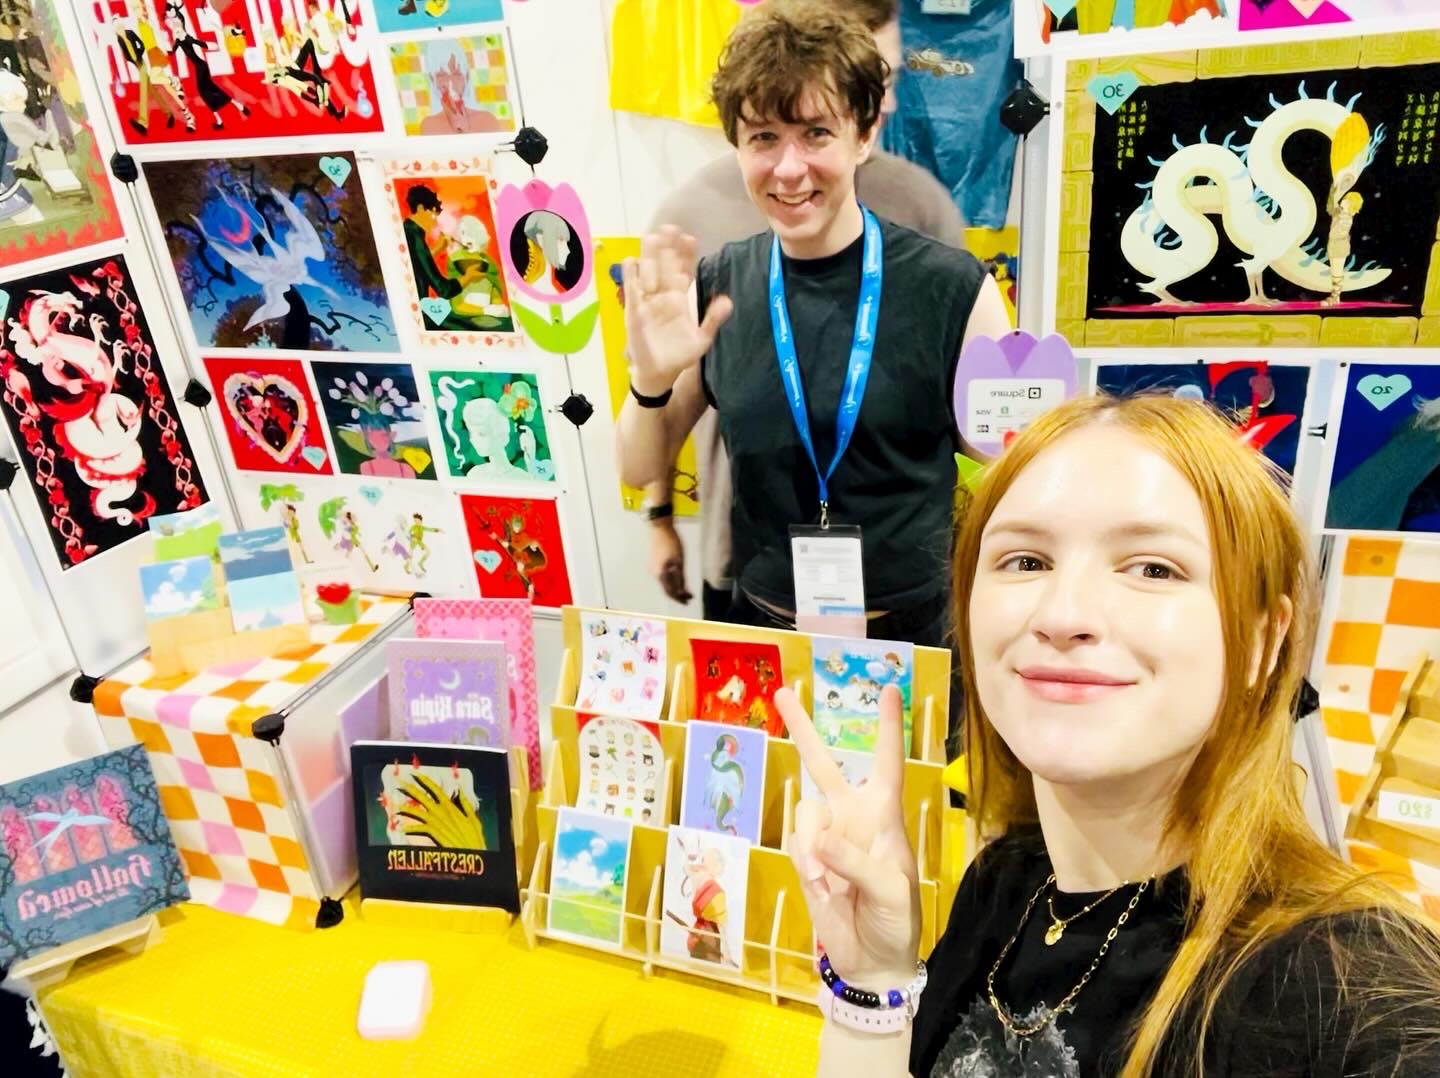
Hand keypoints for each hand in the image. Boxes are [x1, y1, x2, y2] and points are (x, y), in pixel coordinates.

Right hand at [622, 226, 732, 396]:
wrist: (659, 373)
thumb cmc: (679, 355)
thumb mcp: (701, 338)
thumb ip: (712, 319)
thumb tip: (728, 300)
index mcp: (679, 299)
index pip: (683, 272)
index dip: (685, 256)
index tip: (690, 238)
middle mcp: (663, 296)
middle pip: (664, 266)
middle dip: (667, 248)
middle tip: (670, 227)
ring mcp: (648, 302)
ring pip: (648, 273)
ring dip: (649, 256)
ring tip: (652, 237)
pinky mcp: (634, 311)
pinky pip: (631, 291)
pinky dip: (630, 276)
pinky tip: (631, 261)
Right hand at [648, 519, 692, 603]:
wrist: (660, 528)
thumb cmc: (671, 543)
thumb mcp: (679, 561)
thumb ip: (680, 577)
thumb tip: (683, 591)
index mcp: (661, 574)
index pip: (670, 592)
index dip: (679, 598)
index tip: (688, 601)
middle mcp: (655, 574)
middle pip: (667, 589)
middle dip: (678, 595)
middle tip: (688, 598)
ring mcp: (654, 569)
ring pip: (665, 583)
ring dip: (675, 588)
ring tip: (685, 591)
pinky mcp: (655, 564)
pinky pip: (663, 577)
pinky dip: (671, 581)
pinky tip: (678, 580)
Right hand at [782, 685, 919, 988]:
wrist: (871, 962)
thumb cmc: (896, 921)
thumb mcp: (891, 893)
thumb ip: (855, 862)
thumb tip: (818, 841)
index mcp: (884, 817)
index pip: (887, 764)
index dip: (888, 728)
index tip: (888, 690)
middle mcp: (852, 817)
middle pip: (824, 764)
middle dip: (802, 728)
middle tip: (783, 691)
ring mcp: (825, 836)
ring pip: (804, 812)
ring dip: (814, 846)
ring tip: (831, 883)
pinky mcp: (804, 858)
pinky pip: (795, 844)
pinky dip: (806, 865)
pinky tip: (822, 889)